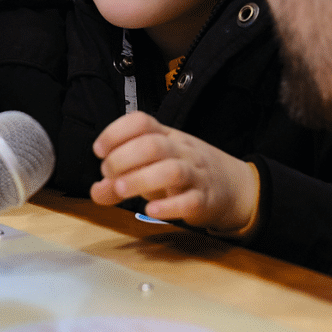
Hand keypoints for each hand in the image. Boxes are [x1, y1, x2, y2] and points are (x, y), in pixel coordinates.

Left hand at [90, 111, 259, 233]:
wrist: (235, 187)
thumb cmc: (187, 172)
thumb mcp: (154, 167)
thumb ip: (122, 178)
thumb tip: (96, 189)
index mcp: (166, 136)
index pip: (142, 121)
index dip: (116, 132)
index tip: (99, 150)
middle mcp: (181, 150)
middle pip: (152, 145)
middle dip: (122, 159)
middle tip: (109, 175)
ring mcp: (195, 174)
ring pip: (170, 170)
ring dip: (140, 180)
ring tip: (120, 190)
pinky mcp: (204, 200)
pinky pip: (188, 201)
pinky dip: (167, 206)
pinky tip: (150, 210)